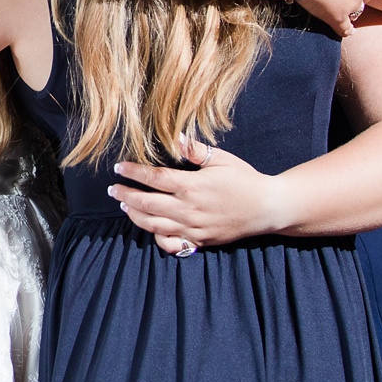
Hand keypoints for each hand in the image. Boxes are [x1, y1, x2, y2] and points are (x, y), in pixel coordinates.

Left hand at [108, 137, 288, 249]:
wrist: (267, 208)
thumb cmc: (245, 180)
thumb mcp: (222, 159)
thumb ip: (196, 151)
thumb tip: (176, 138)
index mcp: (192, 186)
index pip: (154, 178)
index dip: (133, 172)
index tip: (119, 167)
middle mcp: (189, 209)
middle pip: (147, 203)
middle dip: (126, 195)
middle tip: (113, 189)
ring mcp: (193, 227)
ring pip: (154, 225)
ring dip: (135, 215)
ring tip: (124, 205)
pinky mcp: (200, 241)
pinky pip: (172, 243)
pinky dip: (157, 237)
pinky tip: (149, 228)